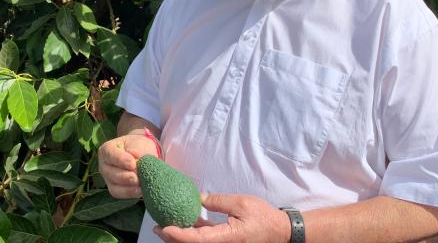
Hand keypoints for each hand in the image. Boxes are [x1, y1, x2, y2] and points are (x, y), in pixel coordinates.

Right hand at [98, 132, 159, 198]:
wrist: (142, 154)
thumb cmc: (137, 146)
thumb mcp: (139, 144)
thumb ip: (137, 150)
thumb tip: (137, 157)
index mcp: (107, 149)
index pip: (110, 154)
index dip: (121, 160)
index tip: (133, 164)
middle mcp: (104, 165)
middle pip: (110, 173)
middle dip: (125, 177)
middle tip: (137, 177)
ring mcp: (108, 179)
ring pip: (114, 186)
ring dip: (128, 187)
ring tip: (140, 185)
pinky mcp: (115, 189)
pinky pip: (120, 194)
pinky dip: (130, 193)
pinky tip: (140, 191)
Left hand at [153, 193, 291, 242]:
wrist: (280, 232)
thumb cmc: (263, 217)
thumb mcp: (241, 203)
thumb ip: (217, 201)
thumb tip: (197, 199)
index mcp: (226, 238)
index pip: (196, 240)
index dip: (178, 235)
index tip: (164, 228)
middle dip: (173, 238)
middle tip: (157, 226)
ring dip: (181, 236)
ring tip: (165, 226)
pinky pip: (205, 240)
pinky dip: (193, 233)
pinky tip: (186, 223)